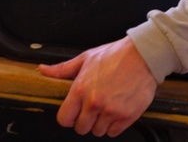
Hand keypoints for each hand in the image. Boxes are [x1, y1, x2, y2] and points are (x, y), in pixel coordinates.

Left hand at [38, 36, 158, 136]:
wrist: (143, 55)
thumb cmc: (116, 55)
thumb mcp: (86, 58)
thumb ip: (63, 69)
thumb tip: (44, 70)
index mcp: (80, 89)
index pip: (64, 119)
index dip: (68, 117)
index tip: (74, 113)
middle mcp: (94, 103)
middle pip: (81, 129)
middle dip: (85, 121)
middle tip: (93, 109)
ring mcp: (111, 111)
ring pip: (97, 132)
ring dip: (100, 123)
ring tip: (107, 108)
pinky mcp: (127, 116)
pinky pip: (114, 132)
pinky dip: (114, 125)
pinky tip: (117, 111)